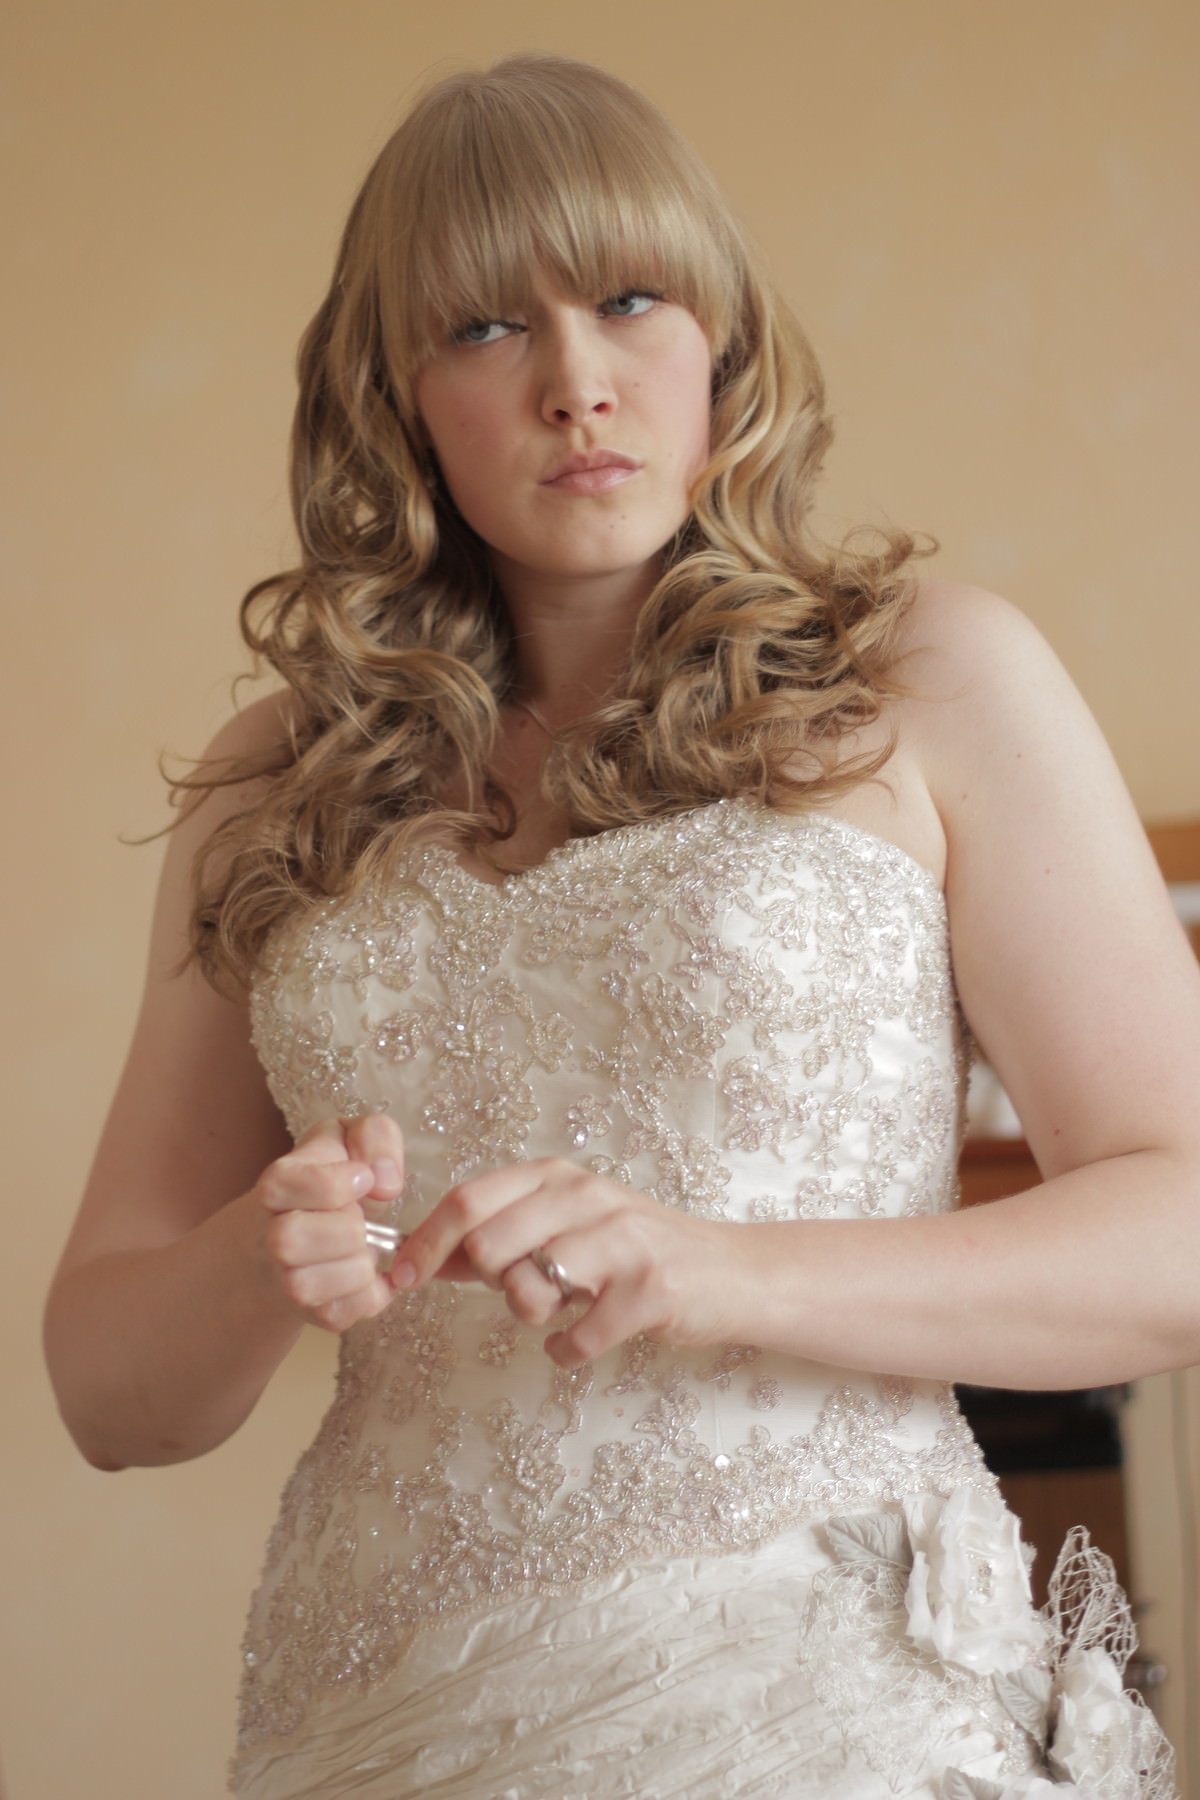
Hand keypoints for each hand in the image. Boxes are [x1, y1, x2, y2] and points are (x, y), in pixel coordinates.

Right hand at [257, 1114, 405, 1332]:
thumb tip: (385, 1181)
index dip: (343, 1182)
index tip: (361, 1179)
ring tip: (362, 1247)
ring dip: (361, 1263)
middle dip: (351, 1226)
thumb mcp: (350, 1138)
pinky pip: (351, 1310)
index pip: (308, 1186)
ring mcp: (287, 1281)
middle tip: (359, 1220)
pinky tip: (368, 1271)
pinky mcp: (313, 1314)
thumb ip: (374, 1135)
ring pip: (328, 1280)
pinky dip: (374, 1291)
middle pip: (314, 1236)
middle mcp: (272, 1236)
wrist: (300, 1232)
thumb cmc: (331, 1179)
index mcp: (278, 1185)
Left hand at [394, 1157, 731, 1365]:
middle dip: (492, 1283)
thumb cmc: (635, 1251)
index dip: (424, 1244)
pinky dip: (566, 1349)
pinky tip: (581, 1339)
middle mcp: (586, 1197)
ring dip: (532, 1314)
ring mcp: (620, 1241)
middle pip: (487, 1247)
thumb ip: (499, 1235)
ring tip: (561, 1309)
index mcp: (557, 1176)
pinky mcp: (648, 1290)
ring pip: (526, 1288)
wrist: (728, 1273)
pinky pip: (574, 1336)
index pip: (468, 1200)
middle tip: (527, 1289)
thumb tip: (423, 1255)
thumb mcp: (566, 1224)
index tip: (397, 1280)